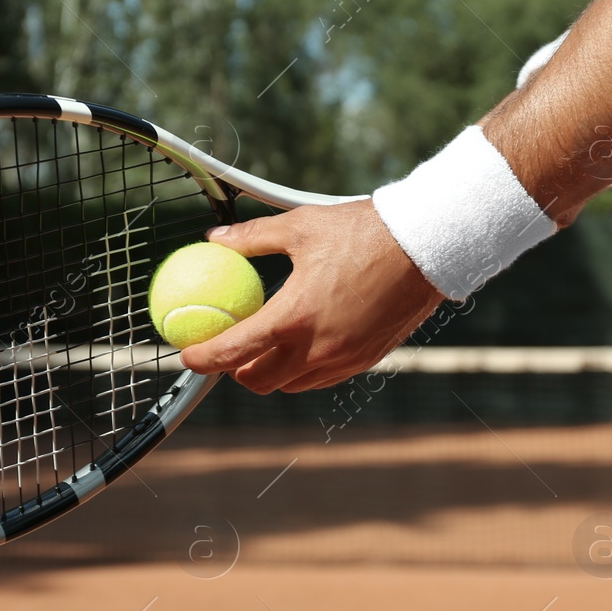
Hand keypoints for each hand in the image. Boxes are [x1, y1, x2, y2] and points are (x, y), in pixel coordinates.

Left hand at [179, 200, 444, 392]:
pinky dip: (305, 370)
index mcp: (293, 316)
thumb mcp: (300, 226)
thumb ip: (252, 238)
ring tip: (266, 348)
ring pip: (293, 384)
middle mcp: (317, 347)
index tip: (187, 354)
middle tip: (229, 352)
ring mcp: (344, 358)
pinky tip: (305, 345)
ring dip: (272, 373)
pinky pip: (324, 377)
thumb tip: (216, 239)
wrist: (424, 247)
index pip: (233, 350)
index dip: (202, 358)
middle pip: (259, 381)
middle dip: (236, 372)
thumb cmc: (363, 232)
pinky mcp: (367, 359)